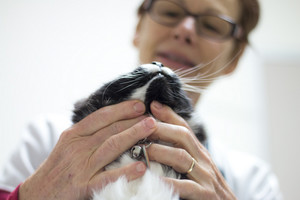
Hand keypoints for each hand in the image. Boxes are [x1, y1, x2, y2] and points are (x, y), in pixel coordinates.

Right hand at [19, 100, 156, 199]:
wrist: (37, 195)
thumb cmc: (56, 169)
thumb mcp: (67, 146)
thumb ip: (87, 134)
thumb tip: (112, 122)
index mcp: (73, 135)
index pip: (100, 117)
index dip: (121, 109)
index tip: (138, 105)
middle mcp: (77, 147)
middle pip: (109, 129)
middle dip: (132, 120)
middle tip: (151, 115)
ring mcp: (80, 167)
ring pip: (111, 146)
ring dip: (133, 135)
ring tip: (151, 128)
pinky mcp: (83, 187)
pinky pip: (107, 178)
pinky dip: (125, 172)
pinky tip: (141, 167)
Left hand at [147, 101, 236, 199]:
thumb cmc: (208, 188)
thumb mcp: (198, 167)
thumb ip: (183, 153)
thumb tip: (160, 142)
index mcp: (200, 152)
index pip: (185, 128)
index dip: (169, 115)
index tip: (152, 104)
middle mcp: (204, 160)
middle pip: (183, 136)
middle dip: (160, 128)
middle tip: (140, 125)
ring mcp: (206, 177)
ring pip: (181, 157)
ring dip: (159, 151)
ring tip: (140, 150)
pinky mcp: (205, 194)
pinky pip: (185, 186)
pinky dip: (168, 182)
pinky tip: (153, 179)